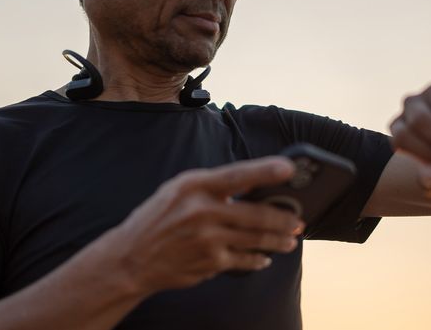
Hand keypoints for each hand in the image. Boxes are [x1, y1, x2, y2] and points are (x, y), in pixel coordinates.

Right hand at [101, 157, 304, 292]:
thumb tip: (253, 188)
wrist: (131, 257)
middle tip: (299, 220)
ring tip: (290, 240)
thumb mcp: (178, 190)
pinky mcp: (210, 262)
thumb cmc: (158, 218)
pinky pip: (244, 261)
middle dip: (283, 218)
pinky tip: (265, 258)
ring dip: (278, 241)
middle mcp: (202, 211)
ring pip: (255, 239)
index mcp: (194, 186)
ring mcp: (207, 239)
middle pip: (255, 214)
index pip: (237, 175)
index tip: (289, 168)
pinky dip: (257, 259)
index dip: (265, 170)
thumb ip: (213, 187)